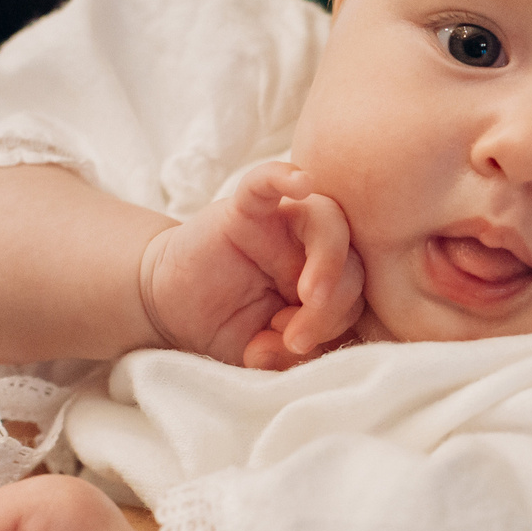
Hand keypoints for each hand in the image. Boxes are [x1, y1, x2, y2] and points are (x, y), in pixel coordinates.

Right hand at [138, 163, 363, 366]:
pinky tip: (300, 182)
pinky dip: (283, 178)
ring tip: (308, 298)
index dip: (340, 327)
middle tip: (295, 339)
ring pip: (329, 222)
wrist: (171, 305)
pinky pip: (267, 183)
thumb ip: (292, 353)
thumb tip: (299, 345)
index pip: (360, 297)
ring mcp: (282, 224)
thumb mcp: (266, 353)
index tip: (301, 350)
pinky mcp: (245, 210)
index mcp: (328, 282)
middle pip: (353, 264)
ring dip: (328, 262)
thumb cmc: (227, 325)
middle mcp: (313, 248)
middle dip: (331, 310)